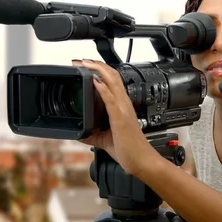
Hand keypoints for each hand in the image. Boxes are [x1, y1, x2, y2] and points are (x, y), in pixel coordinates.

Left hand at [73, 59, 152, 175]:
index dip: (100, 70)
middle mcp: (124, 104)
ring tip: (85, 63)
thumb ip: (93, 135)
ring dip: (98, 70)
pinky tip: (94, 81)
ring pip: (113, 81)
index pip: (112, 81)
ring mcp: (123, 109)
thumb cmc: (129, 150)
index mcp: (121, 106)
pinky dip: (103, 88)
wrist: (141, 162)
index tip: (86, 65)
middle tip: (81, 59)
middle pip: (112, 76)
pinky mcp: (120, 118)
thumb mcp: (105, 140)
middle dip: (96, 64)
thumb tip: (80, 134)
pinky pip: (111, 99)